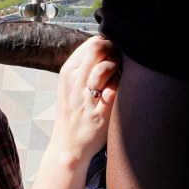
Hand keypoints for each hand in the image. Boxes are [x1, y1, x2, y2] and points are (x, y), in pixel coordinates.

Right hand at [51, 35, 118, 160]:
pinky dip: (120, 89)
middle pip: (98, 48)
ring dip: (117, 70)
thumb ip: (86, 65)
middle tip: (118, 65)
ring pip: (106, 67)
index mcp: (67, 72)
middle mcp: (74, 82)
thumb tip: (108, 44)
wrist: (68, 146)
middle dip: (114, 52)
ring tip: (116, 81)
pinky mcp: (98, 113)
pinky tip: (116, 96)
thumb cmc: (75, 113)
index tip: (113, 56)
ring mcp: (85, 98)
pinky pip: (115, 89)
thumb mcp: (72, 84)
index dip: (109, 45)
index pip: (92, 43)